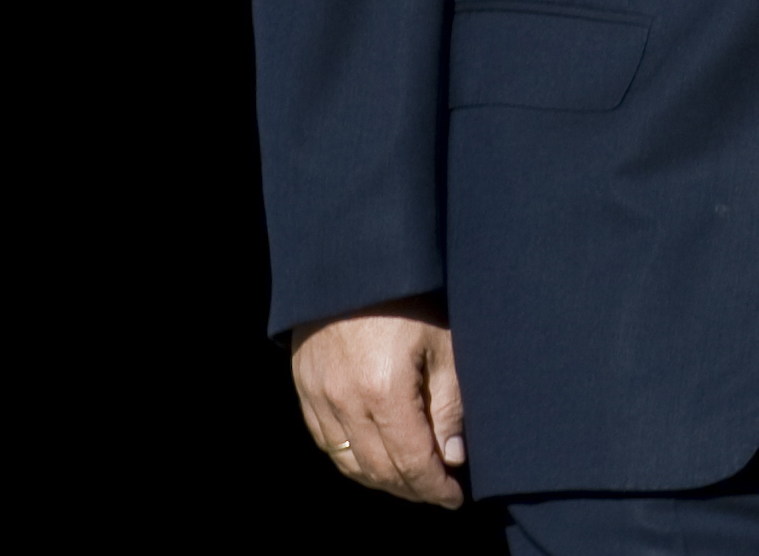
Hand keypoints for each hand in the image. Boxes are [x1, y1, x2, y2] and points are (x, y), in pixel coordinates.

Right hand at [289, 296, 466, 505]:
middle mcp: (346, 402)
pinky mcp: (304, 389)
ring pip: (348, 463)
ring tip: (410, 481)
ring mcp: (318, 398)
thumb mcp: (443, 343)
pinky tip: (374, 459)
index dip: (433, 487)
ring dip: (381, 480)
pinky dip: (351, 460)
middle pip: (378, 470)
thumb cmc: (408, 297)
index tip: (453, 497)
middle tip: (437, 492)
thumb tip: (453, 456)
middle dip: (411, 489)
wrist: (354, 262)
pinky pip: (327, 441)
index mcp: (385, 391)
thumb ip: (449, 404)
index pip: (411, 462)